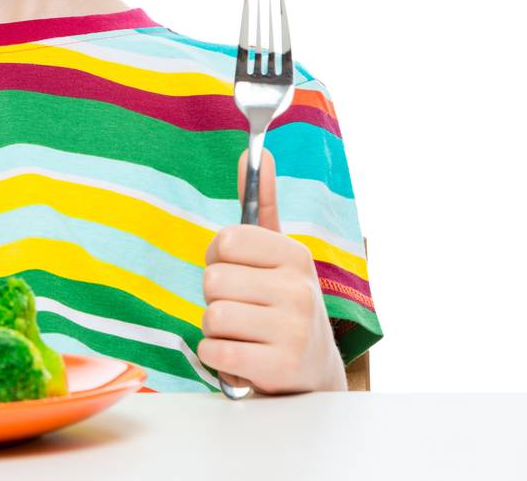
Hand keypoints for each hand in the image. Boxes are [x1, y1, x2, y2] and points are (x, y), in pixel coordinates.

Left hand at [196, 147, 346, 393]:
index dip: (218, 259)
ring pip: (211, 316)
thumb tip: (255, 152)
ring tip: (245, 334)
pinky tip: (243, 357)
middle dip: (216, 298)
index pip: (224, 241)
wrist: (314, 373)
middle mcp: (299, 289)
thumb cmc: (284, 304)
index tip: (238, 272)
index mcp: (294, 254)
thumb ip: (263, 204)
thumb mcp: (279, 254)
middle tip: (244, 309)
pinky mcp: (280, 368)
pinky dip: (218, 357)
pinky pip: (215, 351)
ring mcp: (293, 330)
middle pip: (212, 280)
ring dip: (217, 330)